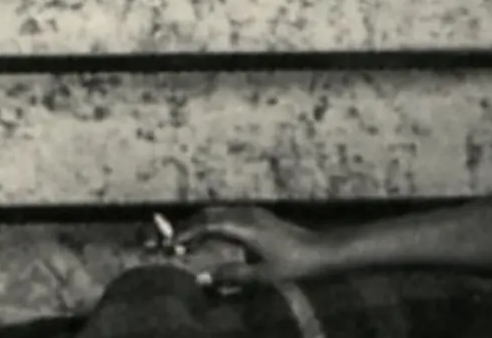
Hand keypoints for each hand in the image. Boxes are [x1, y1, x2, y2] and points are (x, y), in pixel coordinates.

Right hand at [176, 205, 329, 286]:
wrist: (321, 251)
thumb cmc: (293, 265)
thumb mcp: (261, 275)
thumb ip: (231, 276)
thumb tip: (202, 278)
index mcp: (244, 226)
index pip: (207, 224)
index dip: (186, 232)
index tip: (170, 244)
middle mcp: (246, 214)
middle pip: (209, 215)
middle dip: (188, 227)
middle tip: (172, 242)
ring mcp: (253, 213)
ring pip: (218, 214)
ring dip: (200, 225)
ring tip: (187, 241)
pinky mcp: (258, 217)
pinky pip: (228, 216)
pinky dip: (213, 225)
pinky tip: (210, 238)